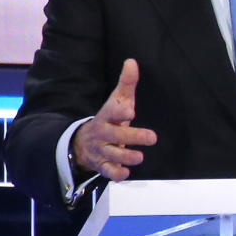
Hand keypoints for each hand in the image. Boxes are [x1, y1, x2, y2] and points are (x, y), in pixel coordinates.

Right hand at [72, 59, 157, 180]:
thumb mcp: (116, 100)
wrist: (84, 142)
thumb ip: (126, 83)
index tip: (131, 111)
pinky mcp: (102, 165)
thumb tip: (132, 61)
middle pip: (115, 135)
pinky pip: (107, 171)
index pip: (111, 112)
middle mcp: (102, 133)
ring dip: (126, 157)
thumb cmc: (109, 118)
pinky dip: (115, 174)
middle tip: (152, 137)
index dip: (119, 112)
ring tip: (139, 157)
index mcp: (106, 116)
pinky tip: (125, 173)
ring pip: (112, 155)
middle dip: (132, 137)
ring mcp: (101, 150)